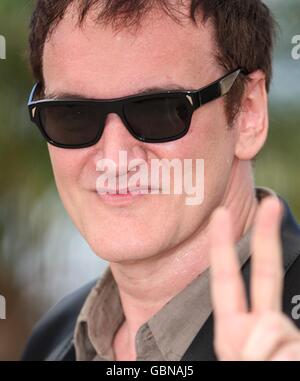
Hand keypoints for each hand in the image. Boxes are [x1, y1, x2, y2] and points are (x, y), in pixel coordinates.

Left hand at [209, 196, 299, 360]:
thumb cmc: (252, 375)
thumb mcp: (237, 359)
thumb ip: (247, 342)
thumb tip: (273, 330)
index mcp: (233, 331)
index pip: (226, 279)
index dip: (222, 246)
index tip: (221, 215)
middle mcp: (261, 328)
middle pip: (264, 273)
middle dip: (267, 236)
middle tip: (270, 203)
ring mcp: (285, 334)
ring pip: (277, 328)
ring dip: (271, 355)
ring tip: (271, 363)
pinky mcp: (299, 339)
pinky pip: (291, 341)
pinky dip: (286, 355)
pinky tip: (286, 357)